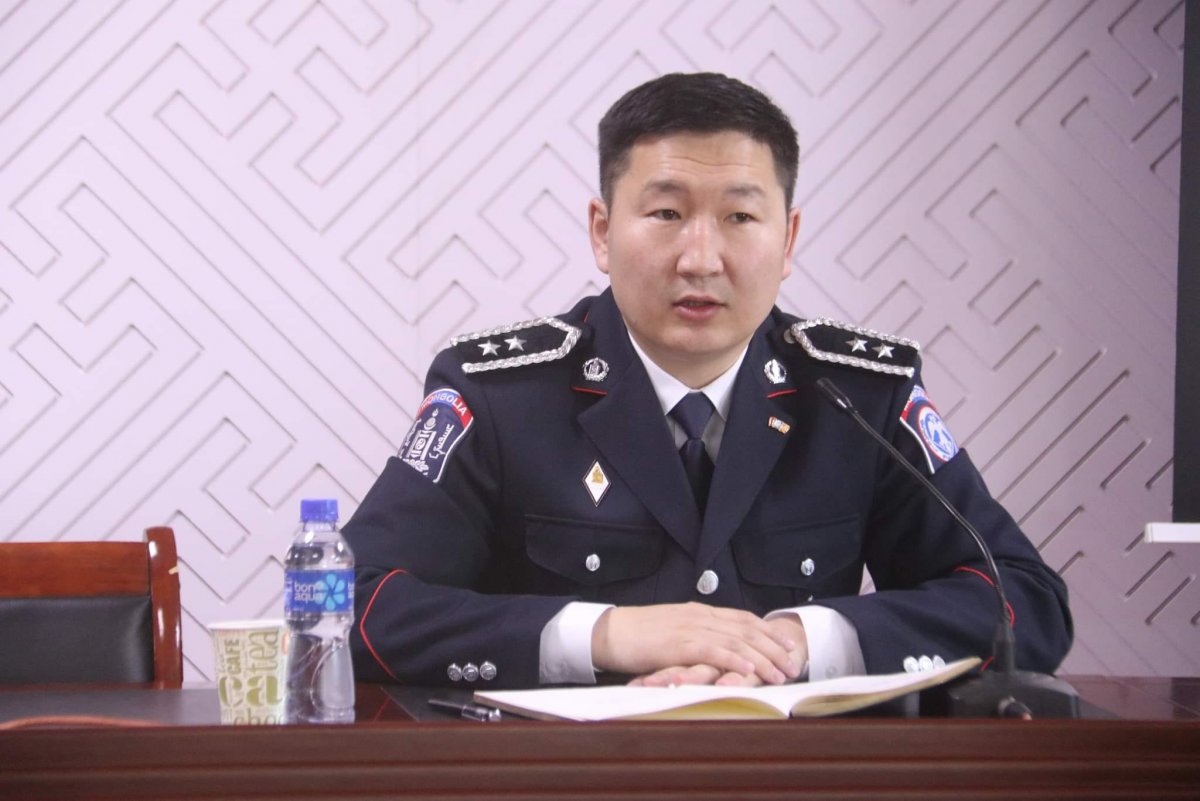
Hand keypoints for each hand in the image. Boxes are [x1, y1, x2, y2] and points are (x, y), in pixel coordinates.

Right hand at [591, 603, 802, 684]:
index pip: (742, 618)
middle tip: (794, 662)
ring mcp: (690, 628)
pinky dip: (735, 660)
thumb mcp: (671, 630)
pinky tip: (750, 670)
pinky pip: (713, 651)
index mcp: (698, 612)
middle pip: (746, 629)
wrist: (609, 630)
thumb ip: (693, 635)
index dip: (767, 630)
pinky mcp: (678, 644)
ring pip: (736, 640)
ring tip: (781, 673)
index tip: (786, 643)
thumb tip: (712, 647)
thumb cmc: (636, 634)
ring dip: (763, 657)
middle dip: (773, 646)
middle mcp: (699, 616)